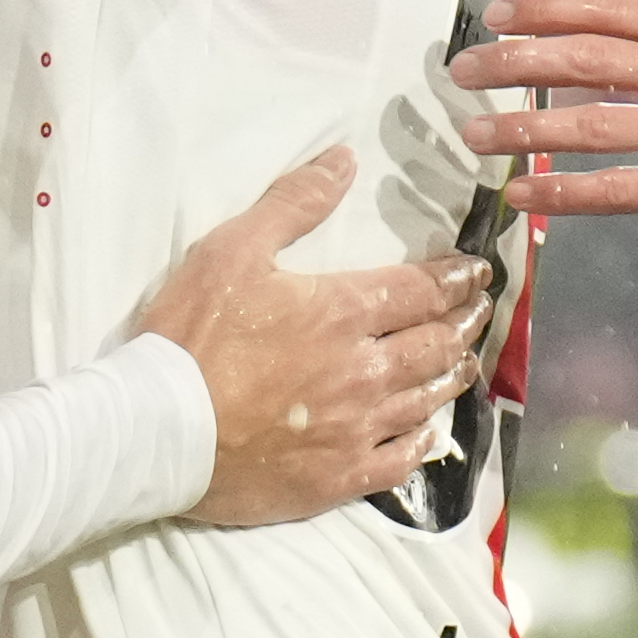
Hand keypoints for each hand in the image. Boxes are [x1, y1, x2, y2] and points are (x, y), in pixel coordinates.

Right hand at [135, 147, 481, 528]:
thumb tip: (344, 160)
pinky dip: (422, 442)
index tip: (477, 273)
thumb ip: (293, 203)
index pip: (422, 290)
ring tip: (463, 363)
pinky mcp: (339, 477)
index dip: (457, 278)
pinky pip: (401, 462)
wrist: (157, 431)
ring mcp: (356, 428)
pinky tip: (429, 433)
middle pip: (435, 344)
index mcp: (343, 311)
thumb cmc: (191, 337)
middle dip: (464, 323)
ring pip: (426, 400)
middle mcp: (365, 370)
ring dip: (451, 376)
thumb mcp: (231, 250)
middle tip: (480, 312)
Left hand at [462, 0, 637, 248]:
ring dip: (519, 129)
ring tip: (469, 137)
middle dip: (511, 61)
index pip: (607, 5)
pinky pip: (622, 189)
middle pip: (584, 56)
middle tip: (458, 70)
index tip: (496, 14)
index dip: (544, 7)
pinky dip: (563, 191)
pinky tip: (521, 195)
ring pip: (591, 123)